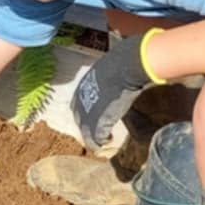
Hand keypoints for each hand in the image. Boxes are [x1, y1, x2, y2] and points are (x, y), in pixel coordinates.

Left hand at [70, 31, 164, 149]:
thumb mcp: (106, 69)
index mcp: (81, 88)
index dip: (86, 113)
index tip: (94, 118)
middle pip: (80, 120)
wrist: (126, 66)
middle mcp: (79, 102)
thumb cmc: (121, 62)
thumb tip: (118, 72)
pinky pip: (96, 138)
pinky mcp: (97, 123)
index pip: (78, 105)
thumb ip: (106, 77)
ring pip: (86, 132)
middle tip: (97, 133)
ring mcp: (87, 114)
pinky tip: (108, 141)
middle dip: (87, 127)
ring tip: (102, 140)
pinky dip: (101, 142)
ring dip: (94, 138)